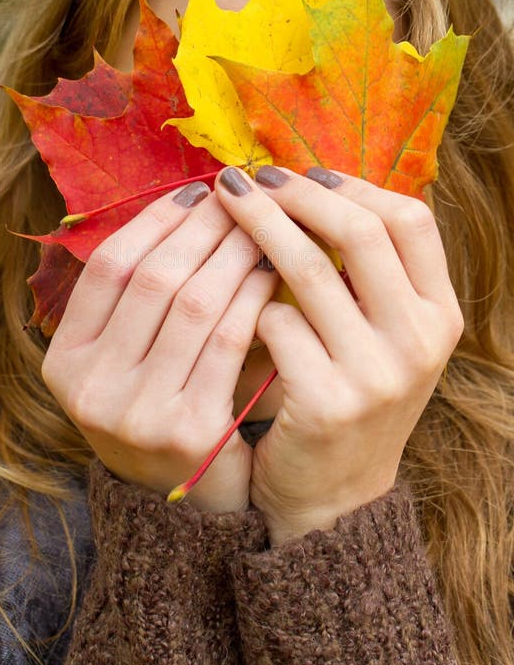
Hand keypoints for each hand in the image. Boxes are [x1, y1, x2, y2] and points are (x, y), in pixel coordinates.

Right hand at [42, 182, 278, 514]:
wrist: (191, 509)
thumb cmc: (166, 413)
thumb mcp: (133, 363)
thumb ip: (145, 301)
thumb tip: (192, 204)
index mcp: (66, 361)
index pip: (107, 268)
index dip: (154, 221)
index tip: (197, 191)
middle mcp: (88, 386)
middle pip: (152, 278)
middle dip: (204, 227)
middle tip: (243, 197)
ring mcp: (134, 411)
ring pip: (192, 301)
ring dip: (234, 252)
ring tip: (267, 225)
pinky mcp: (188, 429)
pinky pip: (228, 338)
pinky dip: (253, 296)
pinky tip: (275, 272)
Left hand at [214, 165, 463, 543]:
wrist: (332, 492)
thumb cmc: (346, 393)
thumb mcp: (380, 335)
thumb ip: (365, 273)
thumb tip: (307, 184)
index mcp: (440, 313)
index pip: (411, 220)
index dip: (353, 186)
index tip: (304, 172)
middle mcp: (421, 340)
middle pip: (360, 233)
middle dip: (297, 194)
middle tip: (250, 176)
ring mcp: (378, 375)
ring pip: (310, 270)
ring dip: (259, 227)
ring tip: (224, 203)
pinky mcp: (327, 403)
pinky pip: (276, 322)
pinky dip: (249, 304)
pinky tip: (235, 305)